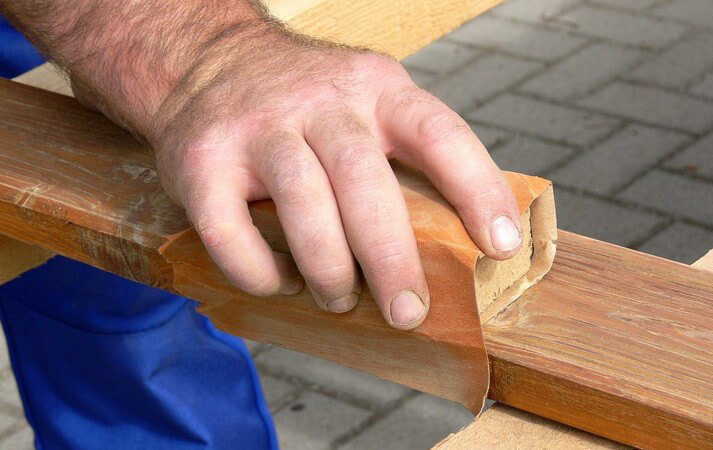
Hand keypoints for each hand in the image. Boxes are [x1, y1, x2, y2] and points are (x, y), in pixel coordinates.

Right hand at [145, 29, 523, 328]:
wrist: (206, 59)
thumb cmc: (306, 102)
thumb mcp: (367, 99)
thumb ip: (405, 152)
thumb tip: (463, 240)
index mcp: (376, 89)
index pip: (439, 134)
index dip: (477, 190)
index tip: (501, 246)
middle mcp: (319, 103)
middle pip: (364, 180)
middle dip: (391, 257)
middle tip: (408, 312)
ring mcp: (258, 128)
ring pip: (302, 203)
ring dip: (328, 268)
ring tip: (340, 299)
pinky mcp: (203, 160)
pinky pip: (230, 231)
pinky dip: (259, 273)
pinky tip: (280, 282)